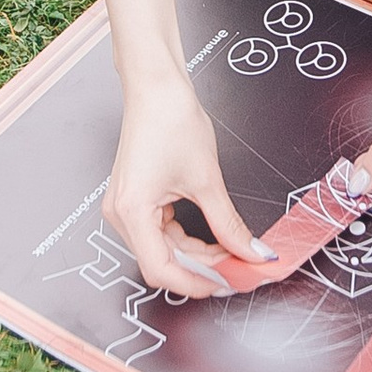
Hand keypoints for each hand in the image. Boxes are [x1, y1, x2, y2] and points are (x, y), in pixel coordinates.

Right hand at [103, 68, 262, 296]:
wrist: (156, 87)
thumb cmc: (171, 120)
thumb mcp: (207, 180)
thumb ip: (229, 224)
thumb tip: (250, 251)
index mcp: (132, 211)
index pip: (161, 269)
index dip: (196, 283)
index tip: (227, 283)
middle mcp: (121, 214)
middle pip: (161, 261)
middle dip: (201, 269)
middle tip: (237, 269)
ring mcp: (125, 207)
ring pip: (163, 249)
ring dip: (196, 255)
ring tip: (230, 253)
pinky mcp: (135, 200)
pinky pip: (161, 232)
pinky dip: (186, 239)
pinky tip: (212, 239)